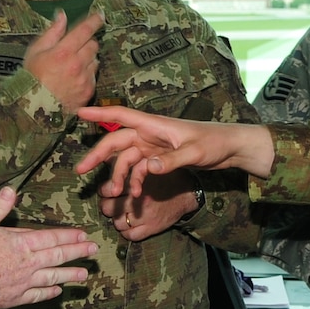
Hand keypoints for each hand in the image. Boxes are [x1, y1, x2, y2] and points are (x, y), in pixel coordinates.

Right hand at [0, 180, 98, 307]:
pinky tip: (57, 292)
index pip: (52, 237)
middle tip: (93, 250)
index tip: (84, 235)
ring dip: (70, 274)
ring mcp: (24, 282)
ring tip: (85, 274)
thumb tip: (11, 190)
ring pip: (53, 277)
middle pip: (58, 256)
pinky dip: (49, 293)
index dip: (69, 235)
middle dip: (77, 252)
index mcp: (21, 243)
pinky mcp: (17, 297)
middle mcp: (28, 263)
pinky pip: (38, 295)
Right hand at [24, 8, 102, 113]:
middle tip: (75, 47)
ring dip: (88, 59)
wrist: (35, 108)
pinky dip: (87, 74)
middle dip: (87, 42)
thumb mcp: (36, 51)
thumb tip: (62, 15)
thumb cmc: (31, 78)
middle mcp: (77, 64)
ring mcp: (85, 78)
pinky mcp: (89, 91)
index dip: (94, 20)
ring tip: (72, 65)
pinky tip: (74, 78)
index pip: (85, 30)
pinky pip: (94, 76)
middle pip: (93, 44)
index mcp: (63, 52)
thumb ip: (52, 32)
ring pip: (95, 60)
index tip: (100, 15)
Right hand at [74, 107, 274, 198]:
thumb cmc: (215, 142)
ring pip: (126, 160)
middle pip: (117, 142)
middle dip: (98, 156)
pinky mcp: (159, 158)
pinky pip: (139, 169)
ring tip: (116, 194)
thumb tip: (147, 168)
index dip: (99, 114)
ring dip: (119, 176)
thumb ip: (171, 161)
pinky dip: (135, 181)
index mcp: (155, 125)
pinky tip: (135, 194)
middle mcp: (150, 133)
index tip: (78, 113)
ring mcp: (153, 146)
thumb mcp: (194, 152)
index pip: (121, 115)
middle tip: (81, 172)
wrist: (231, 149)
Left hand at [99, 170, 199, 241]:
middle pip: (108, 208)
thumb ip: (128, 165)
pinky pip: (129, 235)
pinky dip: (127, 231)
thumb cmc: (166, 178)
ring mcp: (144, 216)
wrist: (187, 194)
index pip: (107, 189)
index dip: (104, 190)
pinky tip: (130, 224)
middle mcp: (138, 200)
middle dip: (107, 205)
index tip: (107, 190)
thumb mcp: (147, 165)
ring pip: (117, 223)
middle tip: (112, 203)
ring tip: (122, 213)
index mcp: (136, 182)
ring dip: (117, 219)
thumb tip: (107, 159)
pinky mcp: (151, 229)